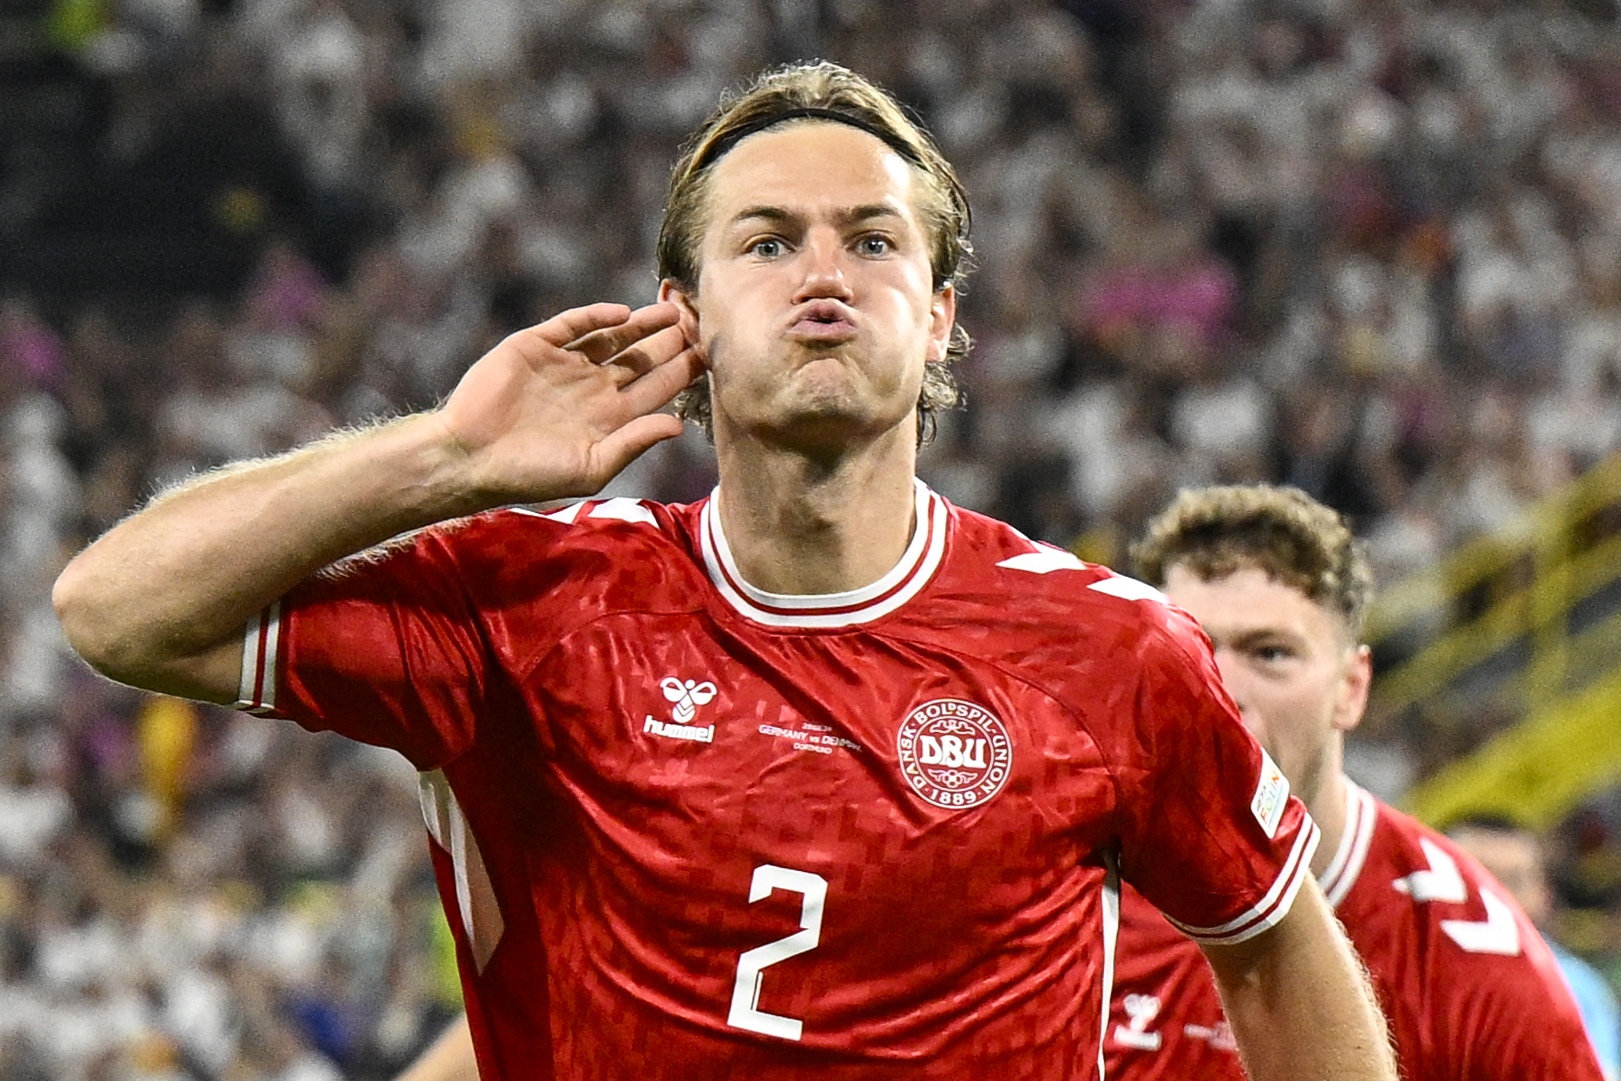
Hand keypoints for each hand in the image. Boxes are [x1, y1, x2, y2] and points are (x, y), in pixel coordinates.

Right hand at [433, 301, 704, 504]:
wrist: (471, 457)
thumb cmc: (531, 474)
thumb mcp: (592, 466)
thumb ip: (634, 442)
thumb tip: (678, 424)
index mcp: (610, 417)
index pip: (657, 388)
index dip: (683, 371)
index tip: (712, 355)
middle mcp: (592, 387)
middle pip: (641, 358)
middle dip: (671, 341)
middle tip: (702, 322)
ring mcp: (565, 364)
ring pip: (613, 337)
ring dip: (641, 324)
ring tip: (672, 310)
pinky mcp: (536, 345)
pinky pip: (572, 324)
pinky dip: (595, 317)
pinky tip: (621, 315)